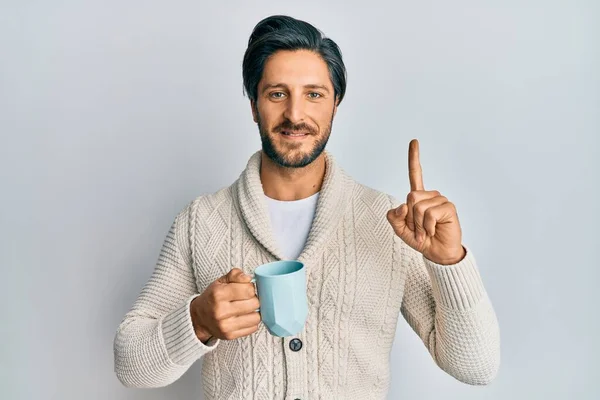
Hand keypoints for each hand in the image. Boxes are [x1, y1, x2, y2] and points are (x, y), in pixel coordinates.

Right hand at [190, 268, 260, 341]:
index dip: (250, 287)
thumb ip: (235, 275)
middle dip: (253, 299)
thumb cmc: (212, 298)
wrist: (199, 318)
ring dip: (254, 312)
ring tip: (246, 309)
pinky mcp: (229, 335)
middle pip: (254, 303)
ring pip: (256, 317)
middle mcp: (220, 311)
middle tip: (246, 299)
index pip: (248, 290)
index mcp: (218, 294)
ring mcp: (225, 325)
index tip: (246, 289)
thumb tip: (248, 278)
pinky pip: (253, 328)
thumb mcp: (221, 282)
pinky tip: (244, 317)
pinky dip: (251, 322)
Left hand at [386, 139, 465, 264]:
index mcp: (418, 197)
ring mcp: (440, 200)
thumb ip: (394, 218)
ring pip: (418, 207)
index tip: (414, 141)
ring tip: (427, 231)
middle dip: (410, 218)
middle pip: (410, 197)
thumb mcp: (400, 230)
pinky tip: (434, 230)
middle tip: (418, 230)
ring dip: (419, 224)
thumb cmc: (420, 239)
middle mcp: (430, 195)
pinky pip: (430, 213)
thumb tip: (402, 205)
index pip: (415, 174)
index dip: (414, 158)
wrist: (437, 253)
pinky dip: (427, 226)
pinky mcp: (448, 207)